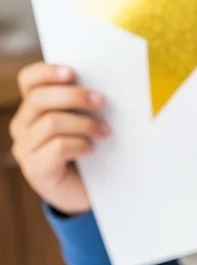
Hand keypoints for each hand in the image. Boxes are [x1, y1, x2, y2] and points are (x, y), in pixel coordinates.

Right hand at [10, 63, 108, 214]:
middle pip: (39, 99)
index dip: (47, 72)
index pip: (29, 80)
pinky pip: (57, 147)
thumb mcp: (85, 121)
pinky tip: (91, 150)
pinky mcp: (35, 169)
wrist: (86, 192)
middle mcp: (23, 126)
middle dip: (74, 96)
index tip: (72, 72)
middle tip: (101, 101)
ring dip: (84, 124)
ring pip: (51, 123)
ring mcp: (25, 149)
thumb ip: (85, 103)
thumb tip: (104, 84)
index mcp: (34, 108)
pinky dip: (80, 145)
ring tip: (104, 131)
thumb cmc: (89, 151)